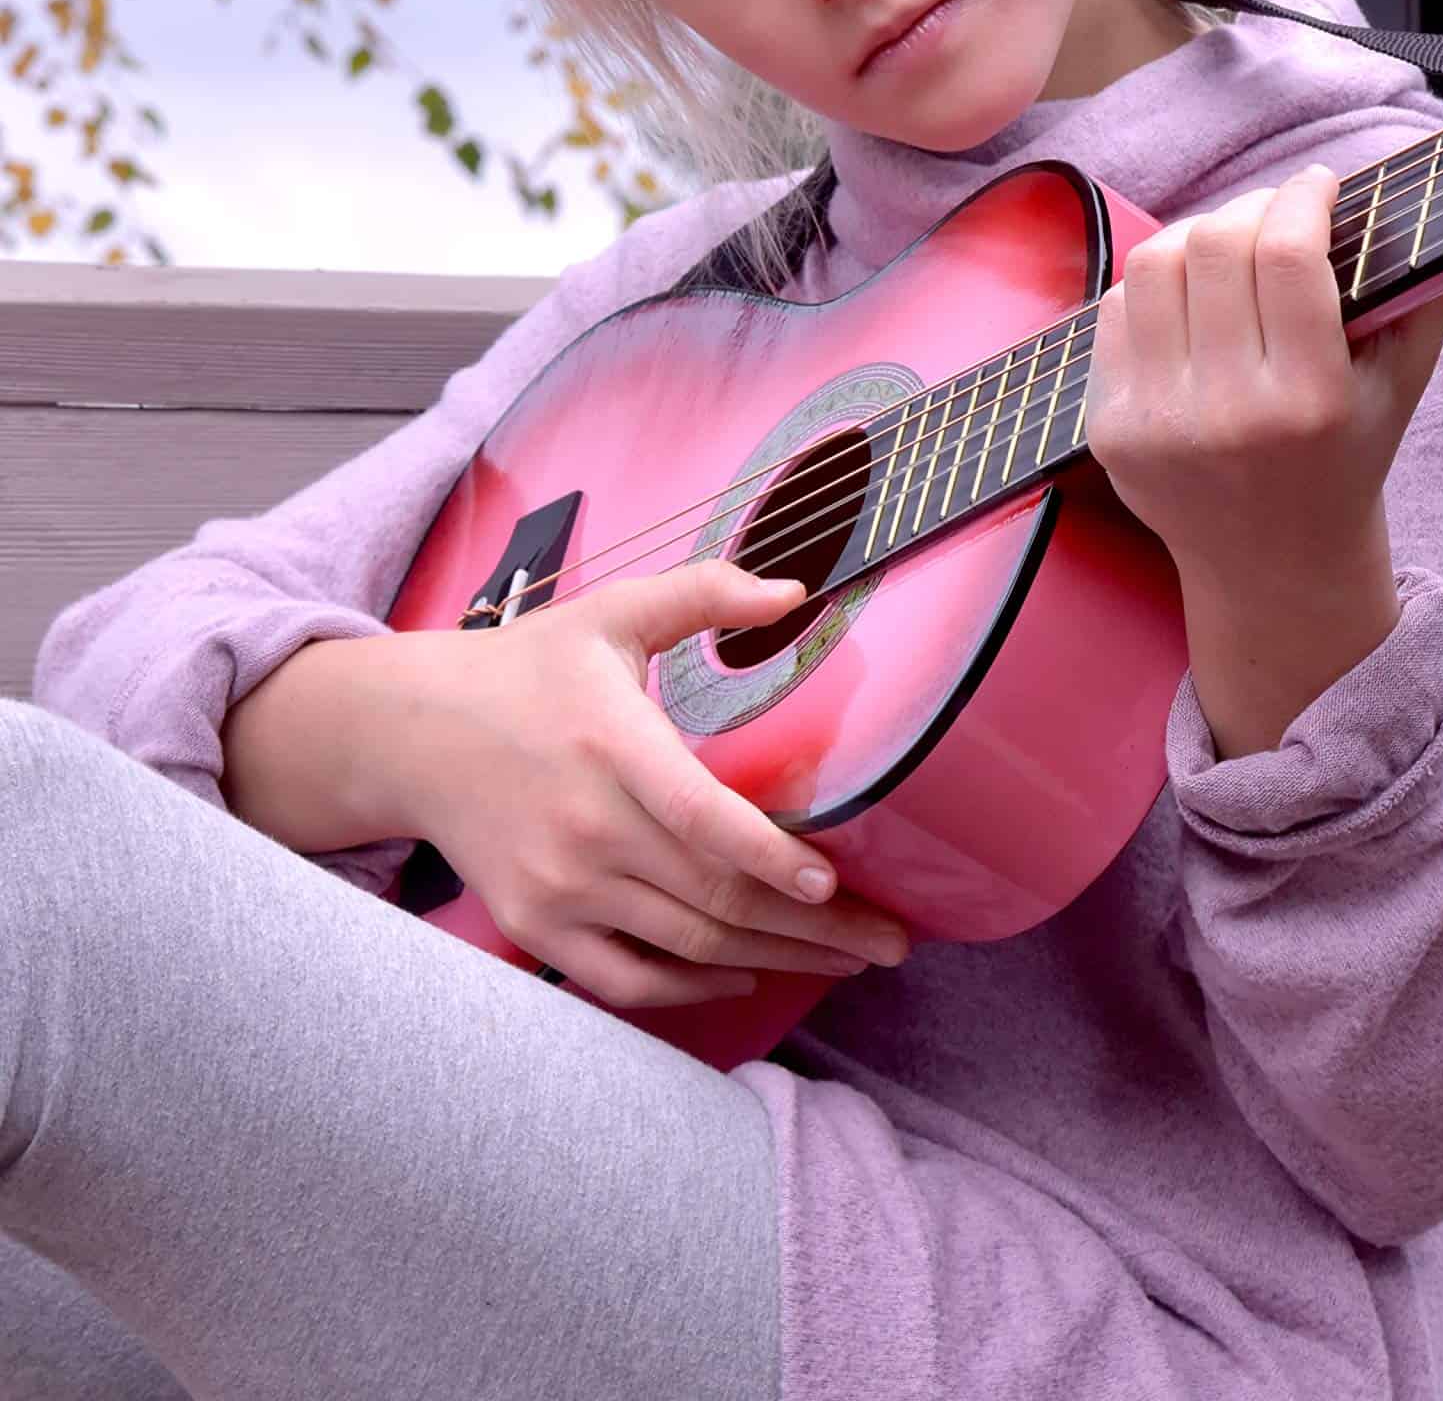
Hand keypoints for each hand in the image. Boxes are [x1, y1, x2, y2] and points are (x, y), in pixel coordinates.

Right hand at [392, 560, 908, 1011]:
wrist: (412, 733)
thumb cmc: (529, 666)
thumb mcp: (614, 611)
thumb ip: (705, 592)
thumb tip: (795, 593)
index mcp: (611, 744)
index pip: (699, 816)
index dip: (768, 856)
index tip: (831, 882)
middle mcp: (585, 827)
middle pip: (714, 897)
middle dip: (813, 928)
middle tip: (890, 943)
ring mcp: (558, 887)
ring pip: (684, 945)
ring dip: (774, 960)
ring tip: (847, 960)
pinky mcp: (535, 927)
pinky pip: (624, 980)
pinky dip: (690, 990)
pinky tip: (748, 975)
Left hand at [1085, 164, 1442, 751]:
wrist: (1274, 566)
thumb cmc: (1348, 455)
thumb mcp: (1403, 384)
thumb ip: (1430, 290)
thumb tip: (1442, 191)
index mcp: (1309, 402)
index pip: (1289, 255)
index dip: (1303, 197)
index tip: (1320, 184)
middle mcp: (1228, 415)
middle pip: (1216, 245)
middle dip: (1252, 206)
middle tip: (1278, 212)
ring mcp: (1157, 424)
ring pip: (1154, 265)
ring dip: (1198, 235)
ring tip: (1232, 244)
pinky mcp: (1109, 428)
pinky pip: (1114, 310)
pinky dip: (1155, 284)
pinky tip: (1192, 296)